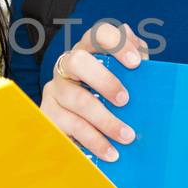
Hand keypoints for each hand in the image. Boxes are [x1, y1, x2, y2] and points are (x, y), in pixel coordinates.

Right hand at [42, 20, 147, 161]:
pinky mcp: (48, 116)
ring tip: (127, 136)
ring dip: (105, 120)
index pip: (98, 35)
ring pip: (76, 101)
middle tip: (126, 101)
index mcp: (87, 51)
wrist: (79, 127)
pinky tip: (110, 152)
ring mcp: (54, 91)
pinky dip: (93, 142)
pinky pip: (69, 128)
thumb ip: (134, 61)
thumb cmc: (108, 96)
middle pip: (78, 62)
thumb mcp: (124, 77)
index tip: (136, 63)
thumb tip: (139, 49)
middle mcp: (66, 67)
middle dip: (104, 80)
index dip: (117, 44)